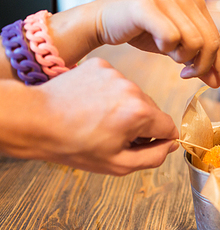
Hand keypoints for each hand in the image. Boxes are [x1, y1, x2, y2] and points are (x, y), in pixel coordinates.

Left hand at [33, 58, 178, 174]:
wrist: (37, 120)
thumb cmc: (74, 145)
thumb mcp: (118, 164)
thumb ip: (153, 157)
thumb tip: (171, 145)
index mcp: (139, 114)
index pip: (170, 127)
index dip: (160, 140)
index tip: (143, 144)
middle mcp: (132, 89)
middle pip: (153, 110)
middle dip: (141, 124)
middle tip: (115, 135)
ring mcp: (116, 74)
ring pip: (135, 96)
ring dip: (125, 108)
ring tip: (100, 119)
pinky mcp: (101, 65)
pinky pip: (117, 82)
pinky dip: (110, 93)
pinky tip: (93, 104)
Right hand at [53, 0, 219, 91]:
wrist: (107, 21)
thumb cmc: (144, 32)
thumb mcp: (176, 50)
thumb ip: (197, 62)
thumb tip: (218, 82)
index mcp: (196, 4)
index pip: (217, 39)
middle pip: (210, 42)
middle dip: (202, 66)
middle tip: (187, 74)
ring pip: (194, 41)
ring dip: (183, 58)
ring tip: (171, 56)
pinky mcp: (150, 6)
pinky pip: (172, 37)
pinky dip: (167, 48)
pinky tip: (159, 46)